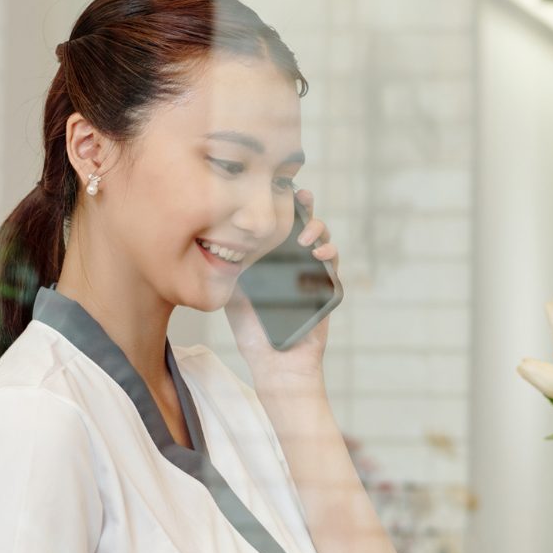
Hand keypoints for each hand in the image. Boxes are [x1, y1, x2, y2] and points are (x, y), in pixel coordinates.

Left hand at [225, 189, 338, 390]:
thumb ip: (230, 267)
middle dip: (306, 207)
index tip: (278, 189)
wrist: (276, 363)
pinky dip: (330, 254)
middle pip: (305, 225)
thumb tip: (219, 237)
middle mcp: (294, 262)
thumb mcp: (235, 292)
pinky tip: (319, 254)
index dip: (282, 205)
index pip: (279, 225)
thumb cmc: (254, 331)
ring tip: (306, 237)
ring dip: (318, 231)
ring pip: (323, 241)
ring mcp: (312, 274)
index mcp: (272, 259)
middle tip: (301, 199)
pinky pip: (333, 266)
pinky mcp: (327, 289)